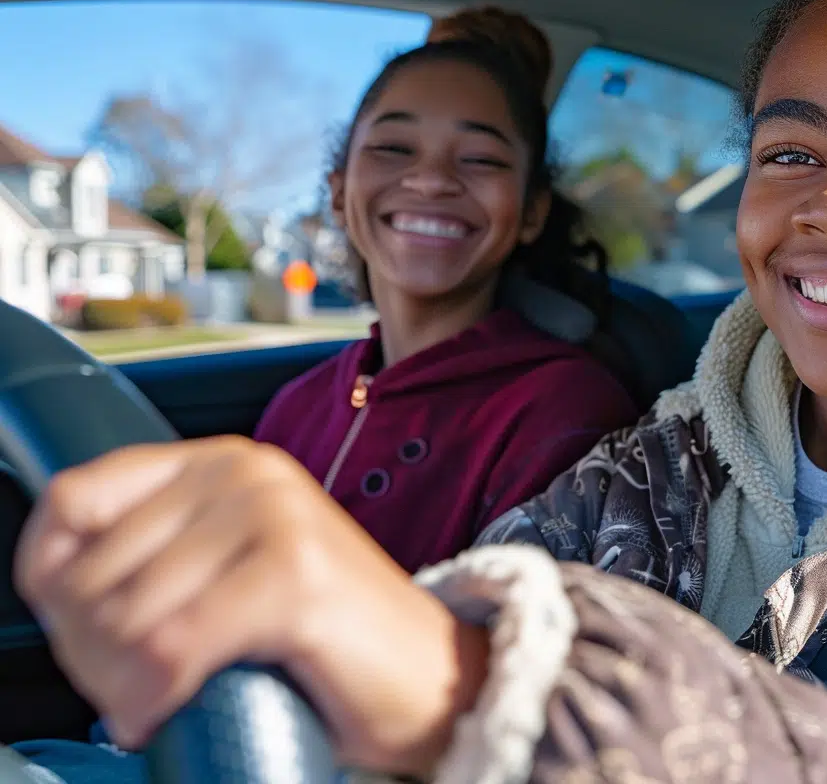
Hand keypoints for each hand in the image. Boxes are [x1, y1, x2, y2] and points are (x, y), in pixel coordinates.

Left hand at [14, 437, 489, 777]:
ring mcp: (275, 517)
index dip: (52, 577)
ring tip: (153, 700)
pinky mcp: (295, 576)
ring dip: (120, 683)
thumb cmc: (328, 632)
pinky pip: (175, 646)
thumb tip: (55, 579)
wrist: (431, 673)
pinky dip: (159, 696)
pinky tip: (174, 709)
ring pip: (125, 616)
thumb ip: (156, 552)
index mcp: (223, 460)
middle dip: (90, 651)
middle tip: (128, 687)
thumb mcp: (229, 568)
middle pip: (89, 570)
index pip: (73, 498)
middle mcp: (246, 472)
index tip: (83, 630)